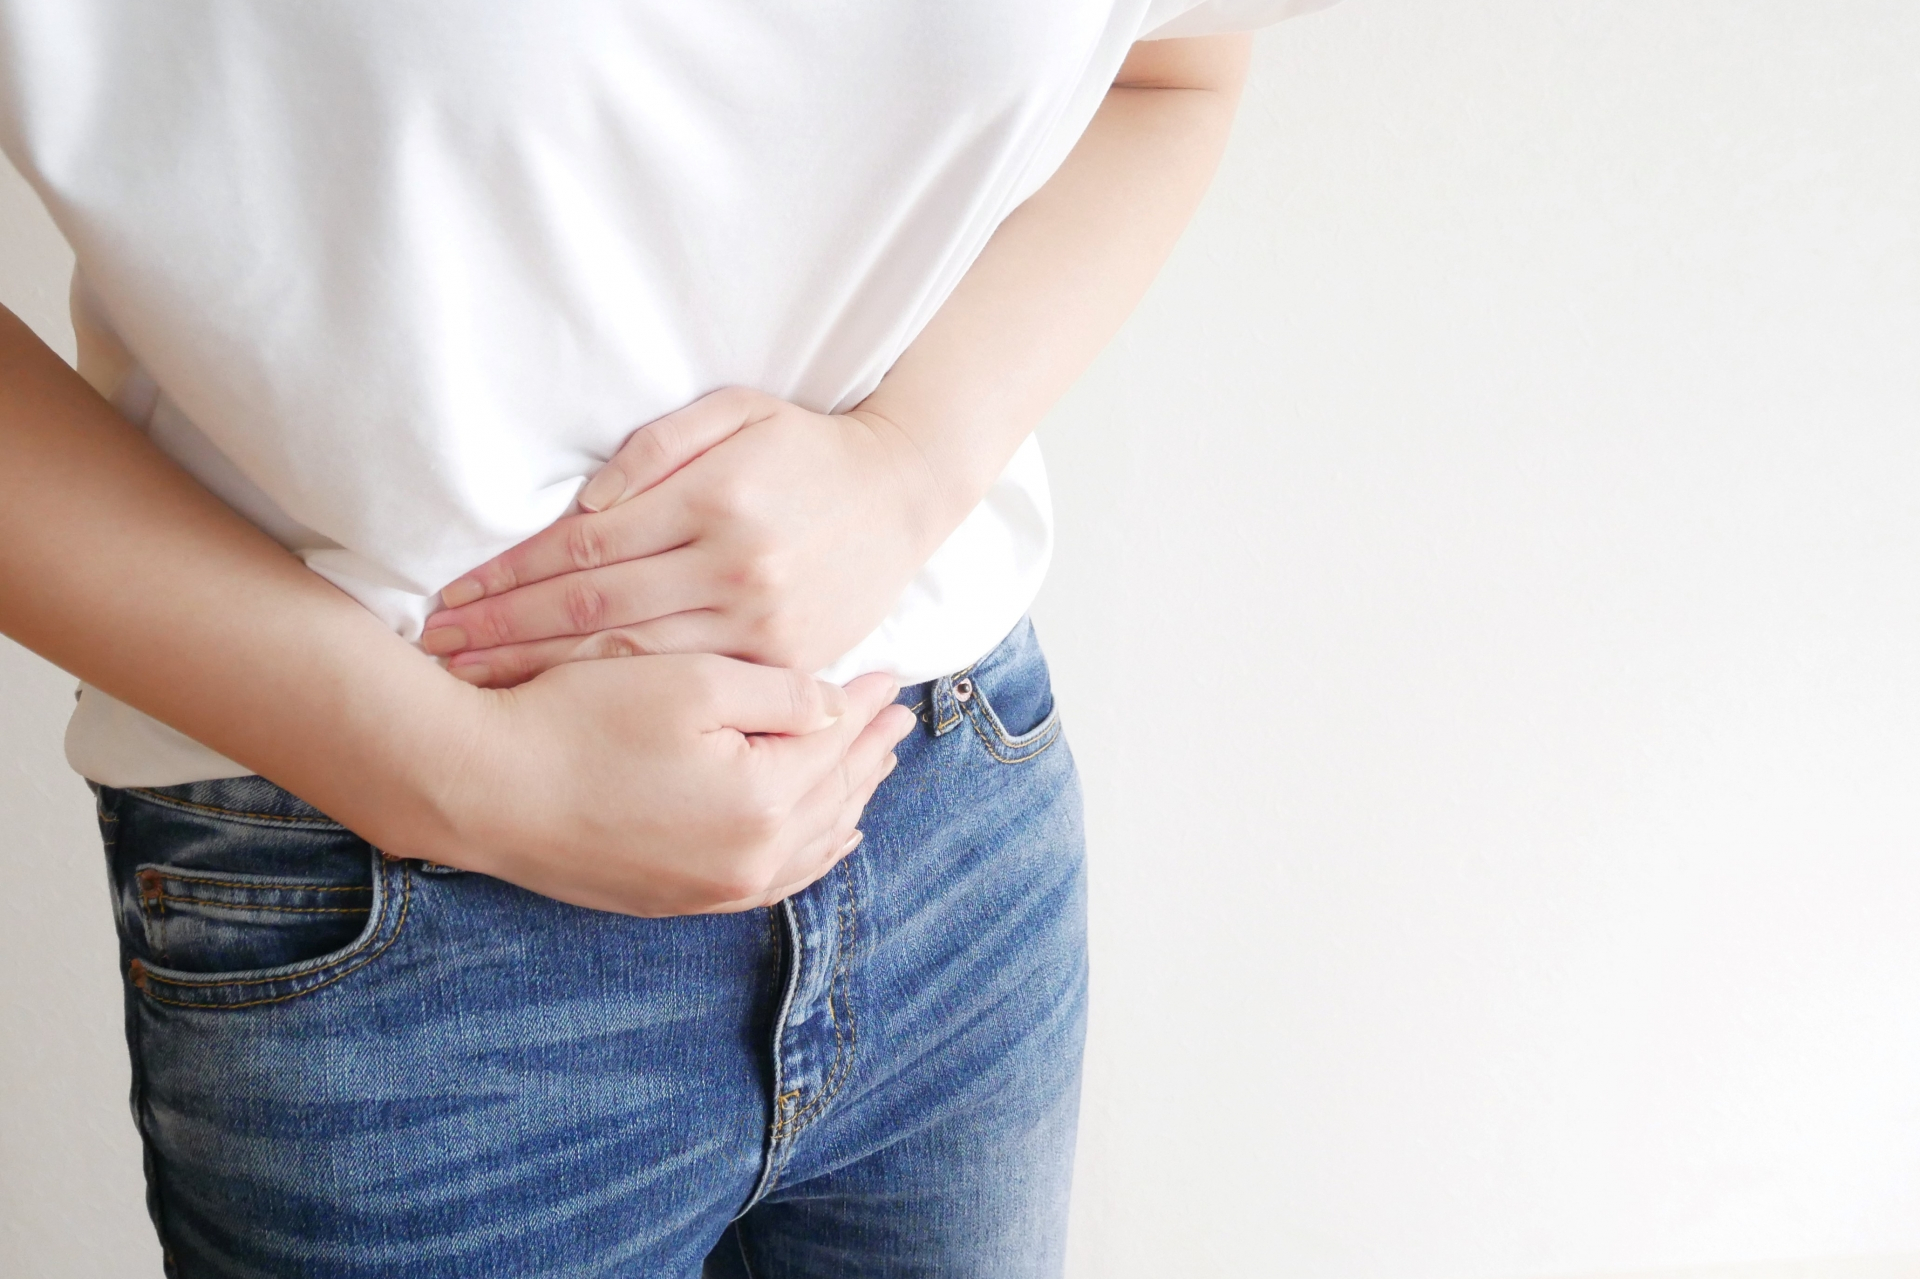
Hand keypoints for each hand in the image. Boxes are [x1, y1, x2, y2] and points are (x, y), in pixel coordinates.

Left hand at [422, 388, 950, 685]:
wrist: (904, 492)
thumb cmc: (806, 446)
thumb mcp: (738, 412)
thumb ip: (658, 450)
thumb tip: (584, 506)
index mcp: (715, 502)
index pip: (585, 547)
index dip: (509, 574)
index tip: (451, 594)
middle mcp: (736, 569)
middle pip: (593, 610)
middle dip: (504, 632)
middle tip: (436, 650)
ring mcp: (762, 625)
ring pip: (631, 660)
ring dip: (544, 674)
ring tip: (477, 684)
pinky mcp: (786, 661)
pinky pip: (688, 687)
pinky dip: (618, 697)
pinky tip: (565, 704)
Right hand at [442, 656, 915, 916]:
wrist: (483, 788)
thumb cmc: (579, 719)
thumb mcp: (690, 683)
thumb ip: (779, 693)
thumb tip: (838, 708)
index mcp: (764, 801)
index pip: (837, 744)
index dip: (865, 706)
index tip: (891, 675)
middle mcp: (752, 860)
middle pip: (835, 799)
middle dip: (871, 754)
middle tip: (898, 718)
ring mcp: (715, 891)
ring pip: (813, 846)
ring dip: (849, 802)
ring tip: (875, 766)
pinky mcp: (680, 901)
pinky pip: (776, 880)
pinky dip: (812, 851)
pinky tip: (828, 834)